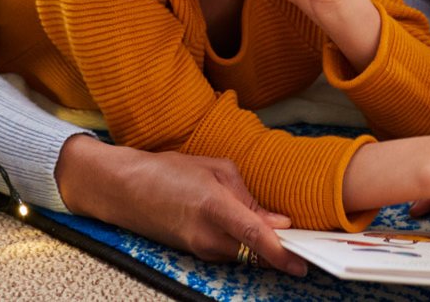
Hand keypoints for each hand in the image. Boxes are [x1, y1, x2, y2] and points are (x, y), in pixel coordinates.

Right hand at [54, 135, 305, 274]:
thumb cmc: (167, 171)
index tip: (301, 262)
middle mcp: (207, 235)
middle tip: (304, 241)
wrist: (125, 190)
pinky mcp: (196, 254)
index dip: (280, 251)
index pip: (254, 235)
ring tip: (277, 229)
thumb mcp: (214, 168)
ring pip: (244, 254)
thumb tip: (276, 220)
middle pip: (254, 253)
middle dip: (279, 250)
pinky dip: (244, 244)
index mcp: (214, 206)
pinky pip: (230, 252)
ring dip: (262, 246)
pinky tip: (249, 229)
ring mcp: (200, 249)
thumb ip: (247, 195)